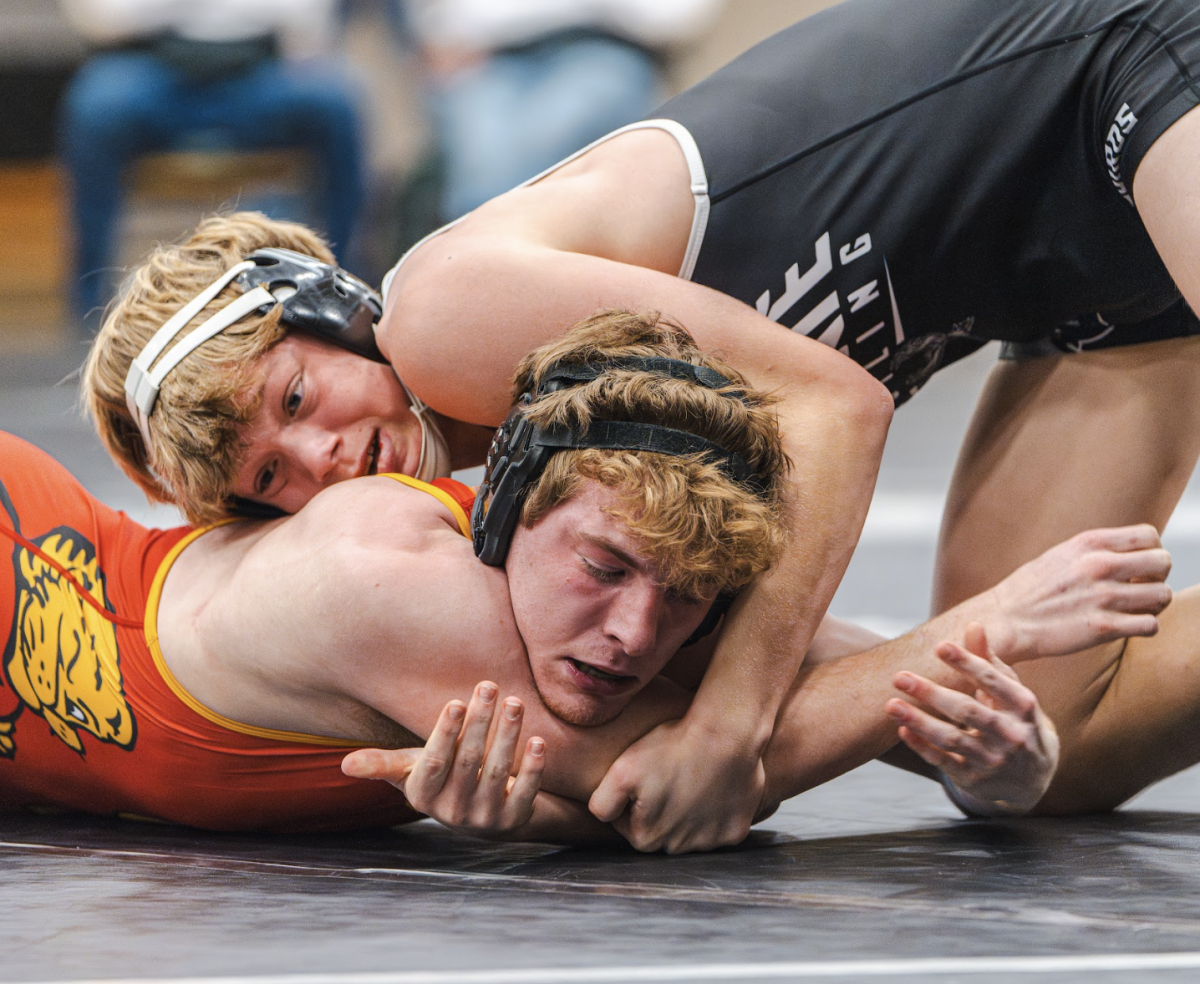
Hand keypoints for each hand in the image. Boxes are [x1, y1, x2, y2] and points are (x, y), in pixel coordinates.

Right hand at [341, 681, 545, 837]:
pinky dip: (533, 768)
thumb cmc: (441, 779)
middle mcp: (452, 810)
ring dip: (507, 736)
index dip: (445, 733)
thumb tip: (345, 765)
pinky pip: (525, 793)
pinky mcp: (514, 820)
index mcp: (423, 794)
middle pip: (468, 762)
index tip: (455, 702)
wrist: (481, 816)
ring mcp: (484, 818)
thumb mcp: (411, 771)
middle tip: (489, 686)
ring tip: (515, 703)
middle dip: (480, 722)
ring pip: (498, 773)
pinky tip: (538, 741)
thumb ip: (382, 765)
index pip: (434, 762)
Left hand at [589, 717, 764, 853]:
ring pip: (689, 830)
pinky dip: (716, 811)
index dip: (633, 797)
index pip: (627, 822)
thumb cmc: (672, 748)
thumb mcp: (622, 770)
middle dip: (659, 807)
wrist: (725, 736)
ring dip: (688, 811)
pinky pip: (720, 827)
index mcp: (646, 839)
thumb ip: (602, 803)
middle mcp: (678, 849)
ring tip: (692, 778)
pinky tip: (714, 787)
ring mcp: (709, 843)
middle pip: (659, 829)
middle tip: (669, 774)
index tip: (646, 775)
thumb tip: (603, 818)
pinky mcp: (735, 831)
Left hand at [886, 624, 1057, 814]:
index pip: (992, 681)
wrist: (1033, 778)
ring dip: (919, 722)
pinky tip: (902, 730)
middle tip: (899, 677)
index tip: (939, 646)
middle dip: (932, 693)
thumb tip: (973, 625)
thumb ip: (990, 662)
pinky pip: (943, 762)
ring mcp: (992, 760)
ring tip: (891, 705)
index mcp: (1023, 706)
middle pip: (968, 711)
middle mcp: (1011, 735)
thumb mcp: (1012, 693)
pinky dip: (922, 746)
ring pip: (952, 739)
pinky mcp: (974, 779)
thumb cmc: (1015, 720)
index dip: (966, 663)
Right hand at [984, 525, 1170, 662]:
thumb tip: (1128, 554)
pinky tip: (1127, 626)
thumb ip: (1094, 551)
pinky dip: (1144, 627)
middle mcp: (1099, 565)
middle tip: (1142, 588)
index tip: (1138, 566)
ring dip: (1154, 604)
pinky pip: (1150, 625)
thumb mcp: (1060, 555)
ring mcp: (1103, 597)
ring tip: (1135, 609)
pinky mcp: (1104, 627)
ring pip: (1162, 595)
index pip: (1149, 535)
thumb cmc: (1028, 591)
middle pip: (1163, 562)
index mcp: (1088, 543)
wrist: (1004, 621)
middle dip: (1158, 576)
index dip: (1151, 551)